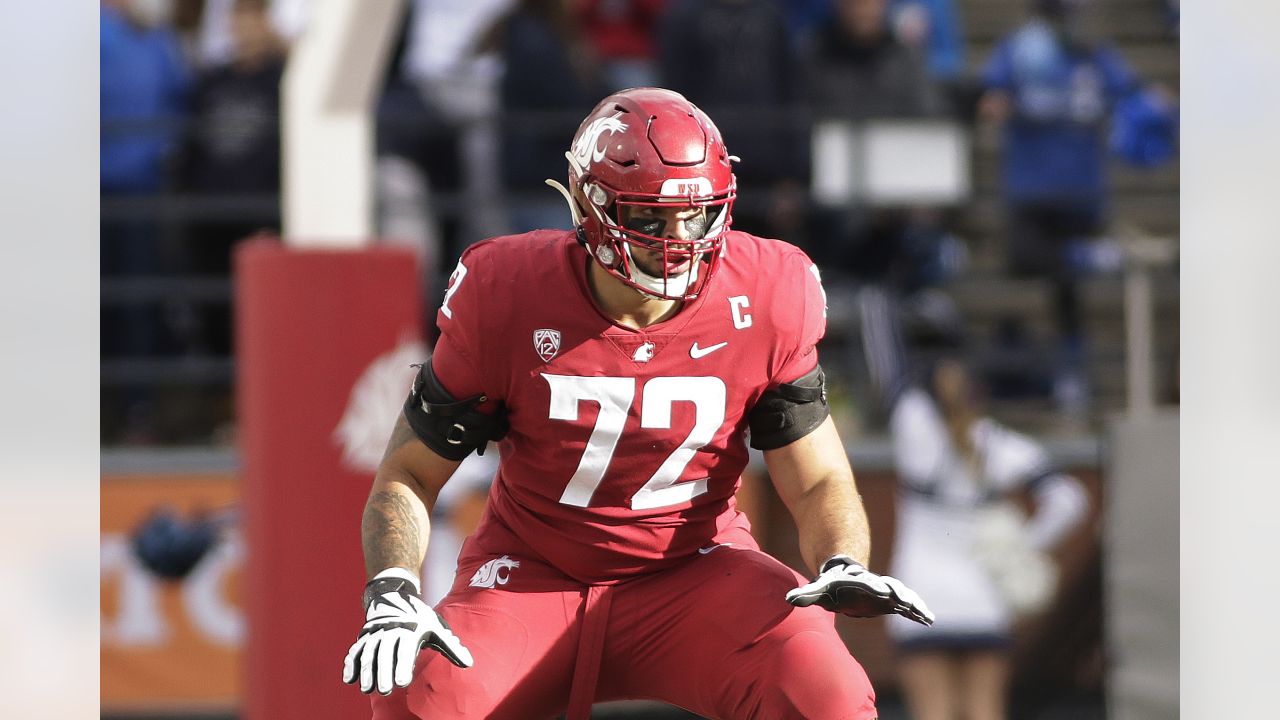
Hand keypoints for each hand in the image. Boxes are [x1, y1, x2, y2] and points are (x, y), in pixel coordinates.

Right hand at [342, 569, 472, 694]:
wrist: (394, 596)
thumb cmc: (420, 618)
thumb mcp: (437, 628)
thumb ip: (451, 647)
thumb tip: (469, 663)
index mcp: (410, 630)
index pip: (405, 651)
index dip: (403, 667)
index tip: (403, 683)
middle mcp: (391, 632)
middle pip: (385, 654)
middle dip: (384, 673)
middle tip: (385, 691)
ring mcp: (375, 634)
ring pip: (369, 654)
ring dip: (367, 672)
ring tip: (367, 689)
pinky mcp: (363, 638)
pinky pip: (355, 651)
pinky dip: (351, 664)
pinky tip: (349, 680)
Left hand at [786, 555, 934, 626]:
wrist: (847, 576)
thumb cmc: (832, 585)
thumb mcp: (820, 588)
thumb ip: (807, 593)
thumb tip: (788, 598)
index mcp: (859, 582)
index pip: (867, 583)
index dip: (873, 586)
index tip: (880, 589)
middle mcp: (876, 585)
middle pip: (890, 587)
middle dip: (899, 594)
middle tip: (907, 601)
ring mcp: (886, 592)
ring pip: (902, 595)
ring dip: (913, 604)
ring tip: (926, 615)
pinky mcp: (892, 600)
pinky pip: (907, 605)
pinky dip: (917, 611)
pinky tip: (928, 620)